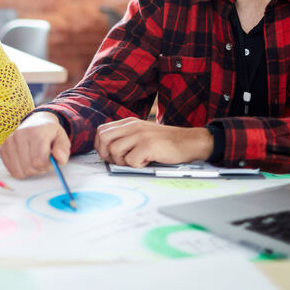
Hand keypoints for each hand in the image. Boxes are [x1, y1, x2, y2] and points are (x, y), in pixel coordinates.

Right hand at [0, 111, 69, 178]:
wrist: (36, 122)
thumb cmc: (50, 133)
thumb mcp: (62, 139)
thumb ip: (63, 150)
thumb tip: (59, 159)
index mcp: (36, 132)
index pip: (39, 161)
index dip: (47, 165)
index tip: (50, 159)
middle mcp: (20, 135)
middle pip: (29, 168)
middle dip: (39, 168)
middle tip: (43, 160)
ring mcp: (9, 141)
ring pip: (19, 171)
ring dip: (29, 170)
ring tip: (34, 160)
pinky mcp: (3, 148)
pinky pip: (11, 170)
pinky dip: (20, 169)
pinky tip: (26, 161)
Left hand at [94, 118, 212, 167]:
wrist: (188, 142)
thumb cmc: (165, 142)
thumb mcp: (142, 133)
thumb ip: (126, 137)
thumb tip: (106, 151)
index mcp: (129, 123)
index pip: (101, 131)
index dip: (100, 146)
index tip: (109, 155)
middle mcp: (132, 126)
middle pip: (104, 139)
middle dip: (106, 154)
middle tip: (120, 161)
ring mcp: (140, 135)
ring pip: (114, 151)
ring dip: (122, 162)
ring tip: (136, 161)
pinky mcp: (148, 146)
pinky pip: (131, 161)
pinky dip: (137, 166)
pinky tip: (147, 162)